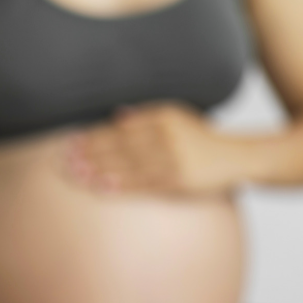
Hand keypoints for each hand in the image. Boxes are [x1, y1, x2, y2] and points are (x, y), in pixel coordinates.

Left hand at [67, 103, 238, 194]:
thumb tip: (116, 116)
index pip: (120, 128)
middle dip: (90, 153)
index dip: (94, 136)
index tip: (71, 143)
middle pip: (119, 145)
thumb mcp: (178, 118)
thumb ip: (146, 115)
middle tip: (65, 160)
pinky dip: (120, 185)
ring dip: (99, 170)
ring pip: (127, 165)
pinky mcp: (178, 180)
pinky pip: (143, 183)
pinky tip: (101, 187)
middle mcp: (166, 136)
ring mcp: (172, 159)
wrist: (236, 157)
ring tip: (76, 175)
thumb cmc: (201, 139)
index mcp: (163, 117)